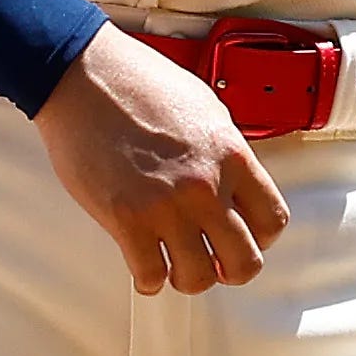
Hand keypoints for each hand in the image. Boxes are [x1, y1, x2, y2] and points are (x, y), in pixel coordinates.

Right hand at [37, 26, 288, 294]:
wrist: (82, 76)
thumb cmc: (136, 81)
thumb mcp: (204, 107)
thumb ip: (223, 150)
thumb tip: (231, 181)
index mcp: (231, 154)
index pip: (272, 220)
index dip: (262, 238)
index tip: (248, 237)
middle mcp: (205, 185)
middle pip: (244, 261)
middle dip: (232, 269)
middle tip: (217, 263)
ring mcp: (166, 206)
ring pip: (198, 278)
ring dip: (188, 277)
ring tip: (176, 264)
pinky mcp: (126, 219)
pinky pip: (150, 275)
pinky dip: (149, 279)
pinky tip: (145, 265)